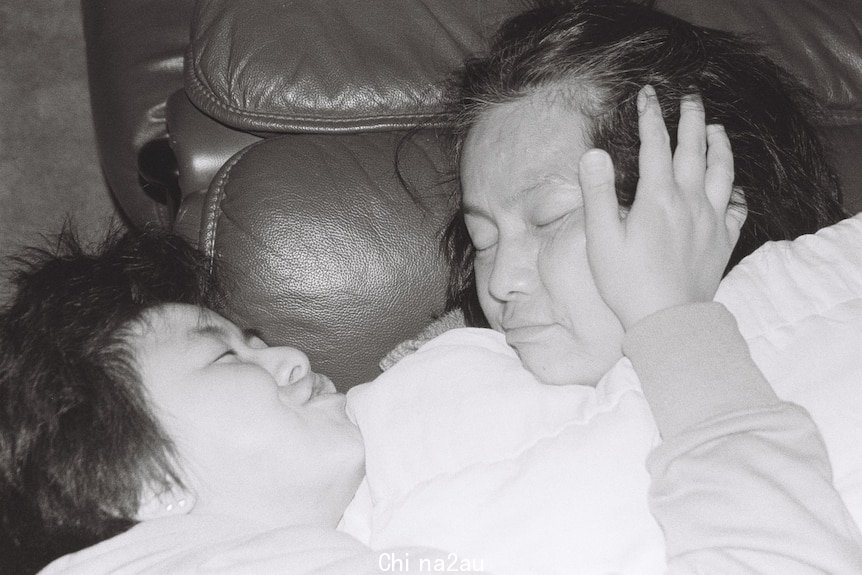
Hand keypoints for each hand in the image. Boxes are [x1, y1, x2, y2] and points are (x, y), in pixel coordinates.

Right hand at [578, 85, 745, 329]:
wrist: (668, 321)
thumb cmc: (628, 283)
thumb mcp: (601, 239)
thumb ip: (598, 194)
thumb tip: (594, 154)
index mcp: (658, 198)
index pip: (656, 144)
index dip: (651, 116)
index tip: (648, 94)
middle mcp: (690, 202)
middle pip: (694, 150)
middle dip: (692, 119)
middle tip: (691, 97)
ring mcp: (712, 221)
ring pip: (723, 172)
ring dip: (720, 146)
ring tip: (716, 129)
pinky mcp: (723, 241)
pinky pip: (738, 208)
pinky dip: (737, 191)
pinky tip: (735, 187)